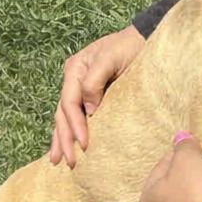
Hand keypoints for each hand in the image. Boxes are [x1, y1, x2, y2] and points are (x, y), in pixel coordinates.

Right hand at [50, 25, 145, 166]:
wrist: (144, 40)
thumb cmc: (129, 47)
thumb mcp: (111, 58)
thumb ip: (95, 80)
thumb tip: (89, 110)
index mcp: (75, 70)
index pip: (70, 103)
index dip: (75, 125)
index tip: (84, 144)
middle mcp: (73, 81)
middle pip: (63, 114)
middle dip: (64, 138)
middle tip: (69, 161)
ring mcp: (80, 89)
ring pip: (65, 118)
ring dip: (61, 139)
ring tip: (57, 161)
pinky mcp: (91, 97)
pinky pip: (76, 116)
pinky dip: (70, 132)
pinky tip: (66, 147)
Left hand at [139, 134, 201, 201]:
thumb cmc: (198, 192)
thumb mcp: (190, 159)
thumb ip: (184, 146)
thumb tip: (180, 136)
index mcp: (148, 199)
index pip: (161, 167)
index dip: (180, 155)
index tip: (195, 151)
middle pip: (172, 191)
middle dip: (187, 179)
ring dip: (198, 199)